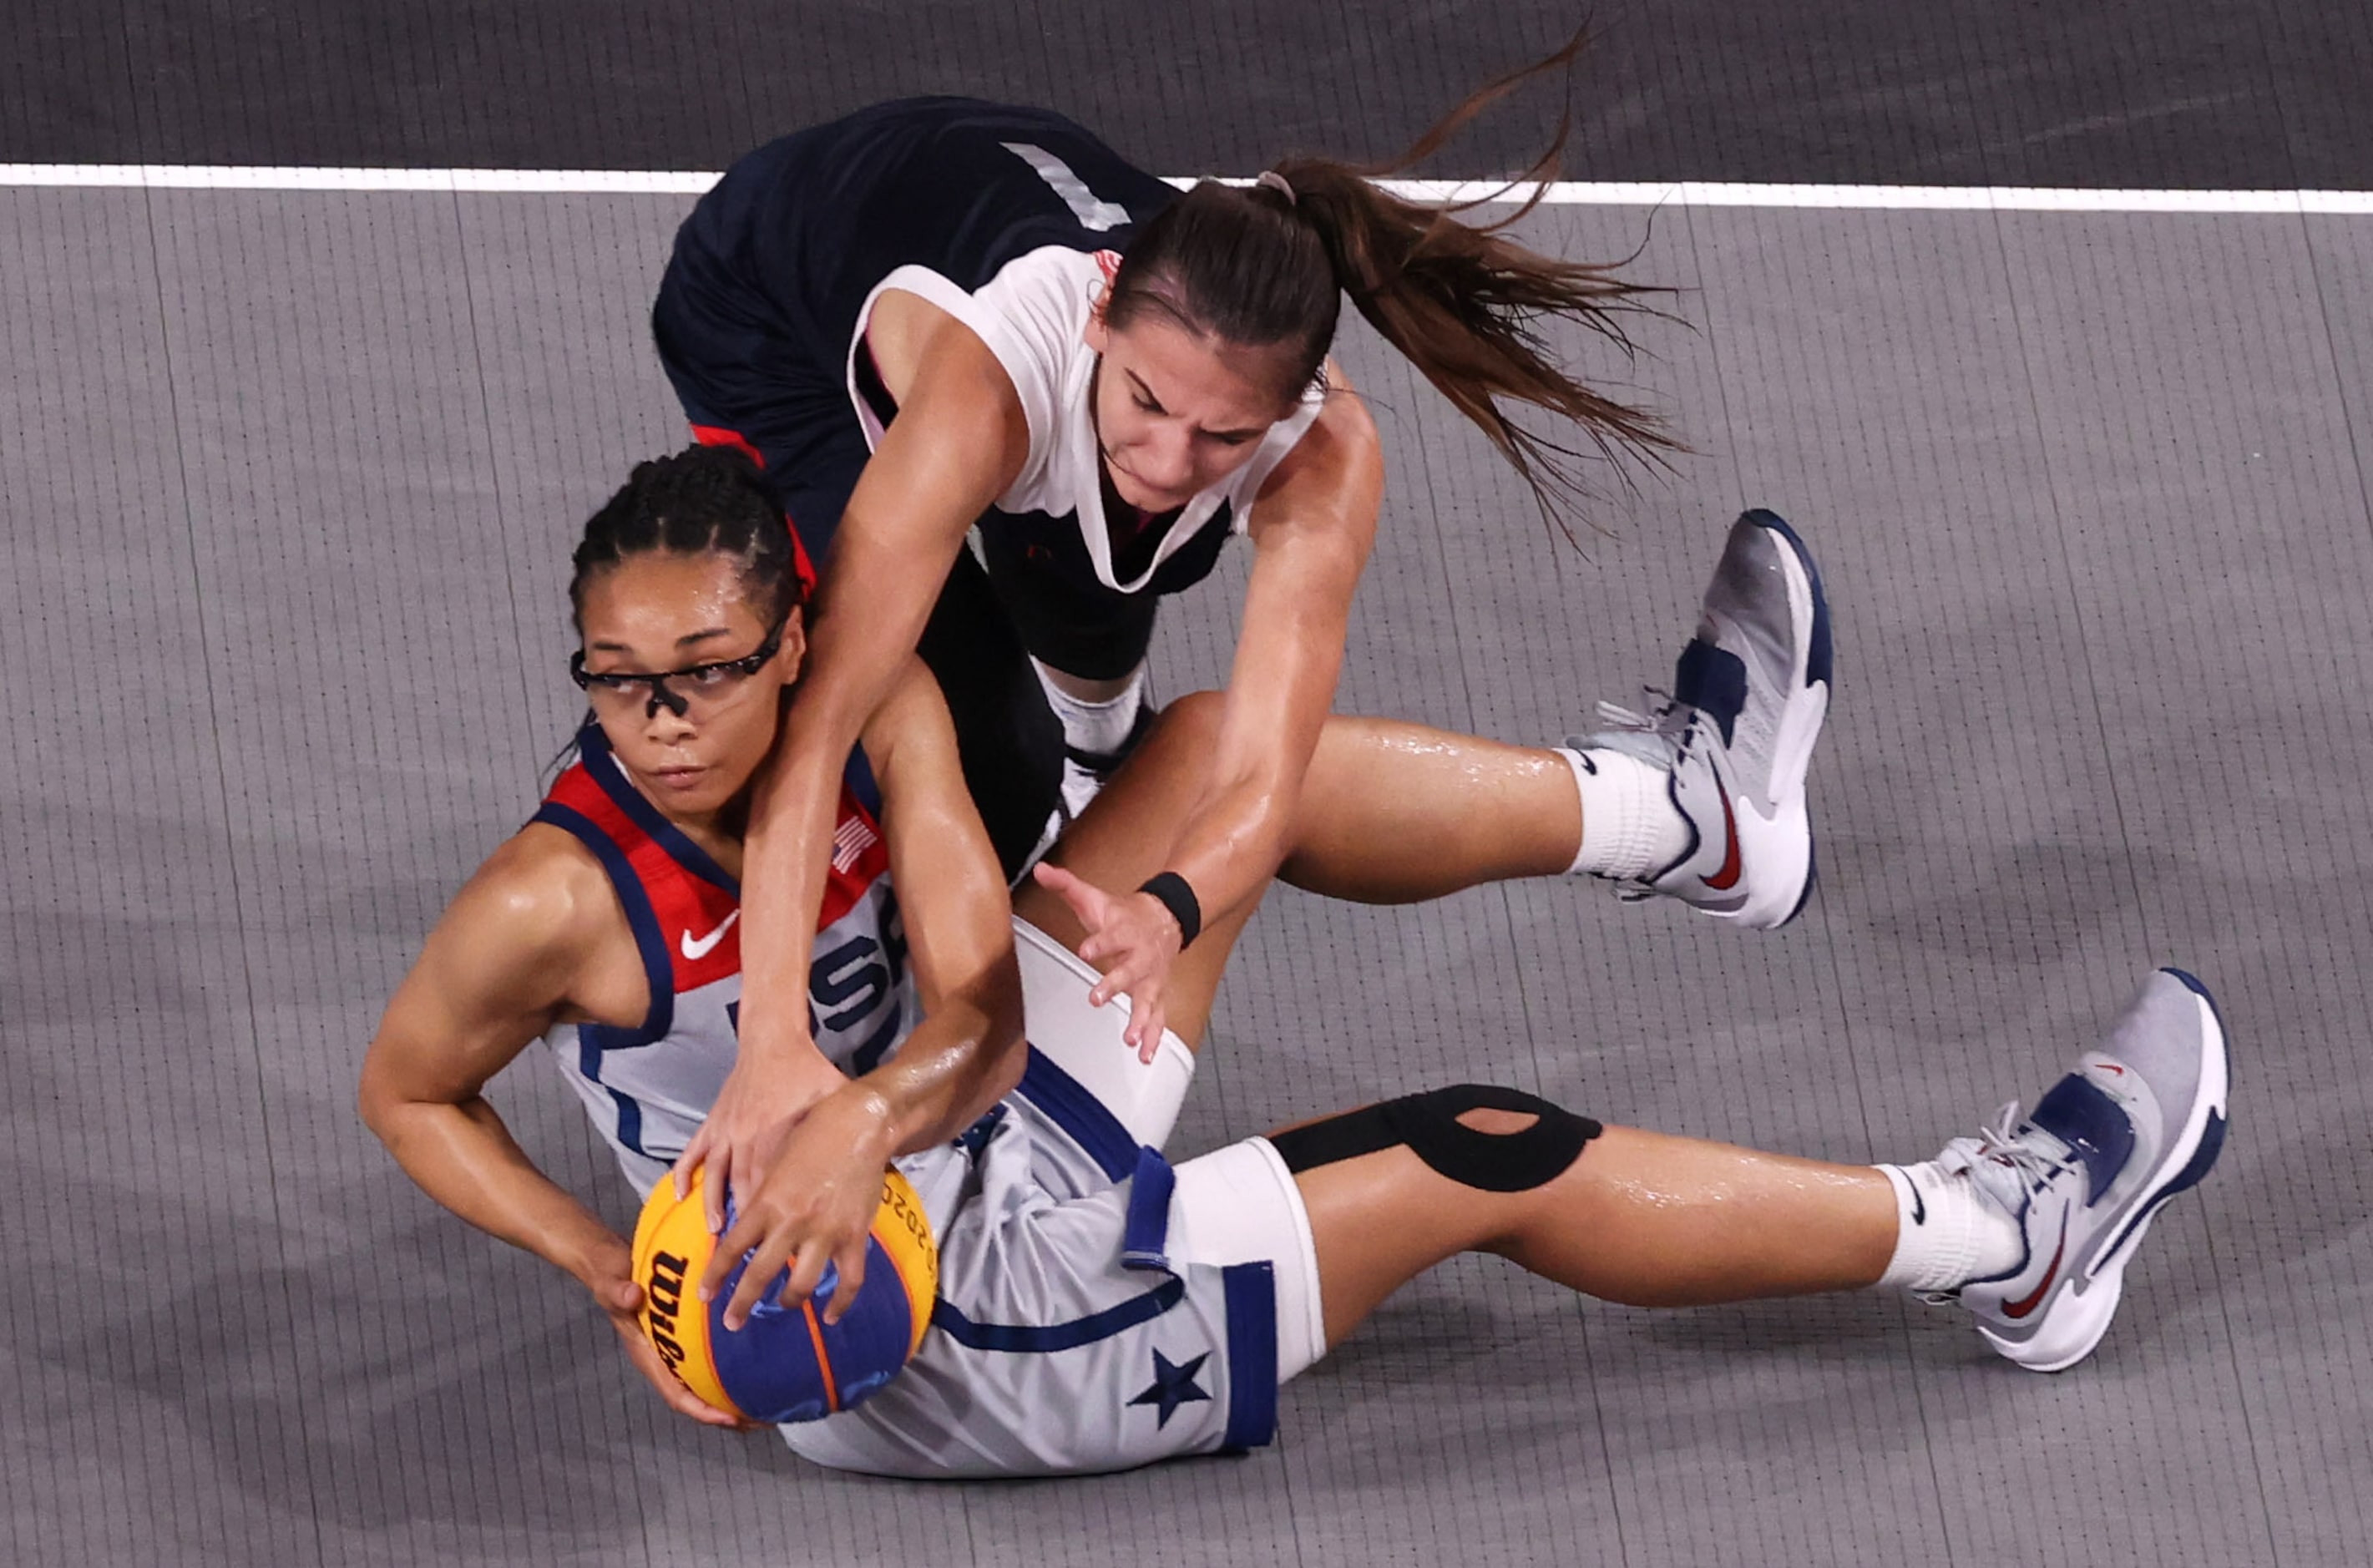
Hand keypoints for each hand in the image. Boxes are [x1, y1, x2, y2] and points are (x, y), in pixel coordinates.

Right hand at [580, 1238, 757, 1430]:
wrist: (615, 1268)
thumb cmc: (614, 1281)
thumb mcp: (612, 1285)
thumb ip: (619, 1293)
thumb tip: (632, 1295)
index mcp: (649, 1357)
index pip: (676, 1394)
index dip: (702, 1410)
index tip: (729, 1419)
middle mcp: (666, 1361)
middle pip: (699, 1399)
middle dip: (728, 1415)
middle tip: (762, 1421)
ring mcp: (678, 1352)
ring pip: (709, 1385)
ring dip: (735, 1399)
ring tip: (768, 1408)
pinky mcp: (689, 1339)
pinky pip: (713, 1363)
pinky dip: (734, 1372)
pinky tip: (760, 1369)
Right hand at [671, 1036, 846, 1234]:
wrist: (774, 1040)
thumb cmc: (808, 1071)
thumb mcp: (835, 1097)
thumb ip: (849, 1128)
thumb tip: (881, 1154)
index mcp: (778, 1139)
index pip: (775, 1189)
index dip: (776, 1220)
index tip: (780, 1246)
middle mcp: (748, 1140)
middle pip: (745, 1190)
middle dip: (746, 1226)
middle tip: (749, 1253)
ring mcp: (726, 1132)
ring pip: (716, 1177)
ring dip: (713, 1207)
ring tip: (715, 1236)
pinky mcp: (713, 1122)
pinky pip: (693, 1153)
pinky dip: (683, 1175)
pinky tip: (679, 1198)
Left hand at [703, 1083, 898, 1332]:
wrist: (859, 1124)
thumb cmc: (813, 1133)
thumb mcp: (776, 1163)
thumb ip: (763, 1197)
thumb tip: (750, 1225)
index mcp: (767, 1202)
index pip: (732, 1248)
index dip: (716, 1275)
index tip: (705, 1296)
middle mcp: (791, 1222)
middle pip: (760, 1274)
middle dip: (742, 1304)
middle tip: (732, 1324)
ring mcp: (824, 1232)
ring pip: (801, 1285)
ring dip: (789, 1302)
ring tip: (784, 1306)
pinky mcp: (854, 1235)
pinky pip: (848, 1280)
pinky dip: (839, 1302)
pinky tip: (831, 1315)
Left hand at [1029, 862, 1180, 1062]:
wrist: (1166, 919)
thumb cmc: (1124, 914)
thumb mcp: (1094, 898)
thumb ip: (1066, 885)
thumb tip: (1041, 870)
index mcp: (1123, 932)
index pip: (1110, 936)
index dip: (1099, 943)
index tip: (1086, 950)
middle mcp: (1139, 957)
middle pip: (1128, 971)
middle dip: (1114, 985)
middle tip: (1097, 998)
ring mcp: (1150, 978)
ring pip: (1147, 1000)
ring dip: (1140, 1020)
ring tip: (1130, 1039)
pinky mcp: (1156, 993)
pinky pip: (1157, 1018)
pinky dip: (1153, 1037)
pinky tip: (1145, 1055)